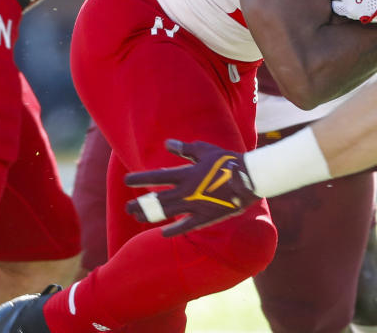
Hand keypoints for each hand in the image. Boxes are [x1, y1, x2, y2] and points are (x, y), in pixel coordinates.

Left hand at [124, 139, 258, 236]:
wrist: (249, 178)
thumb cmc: (227, 161)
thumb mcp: (205, 151)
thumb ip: (185, 149)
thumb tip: (167, 143)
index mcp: (186, 174)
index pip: (157, 177)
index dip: (140, 179)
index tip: (128, 180)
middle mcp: (187, 192)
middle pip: (157, 200)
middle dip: (141, 204)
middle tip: (128, 207)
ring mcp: (195, 206)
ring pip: (167, 214)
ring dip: (151, 216)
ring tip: (138, 217)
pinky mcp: (206, 217)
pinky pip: (186, 226)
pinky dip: (174, 230)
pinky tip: (164, 233)